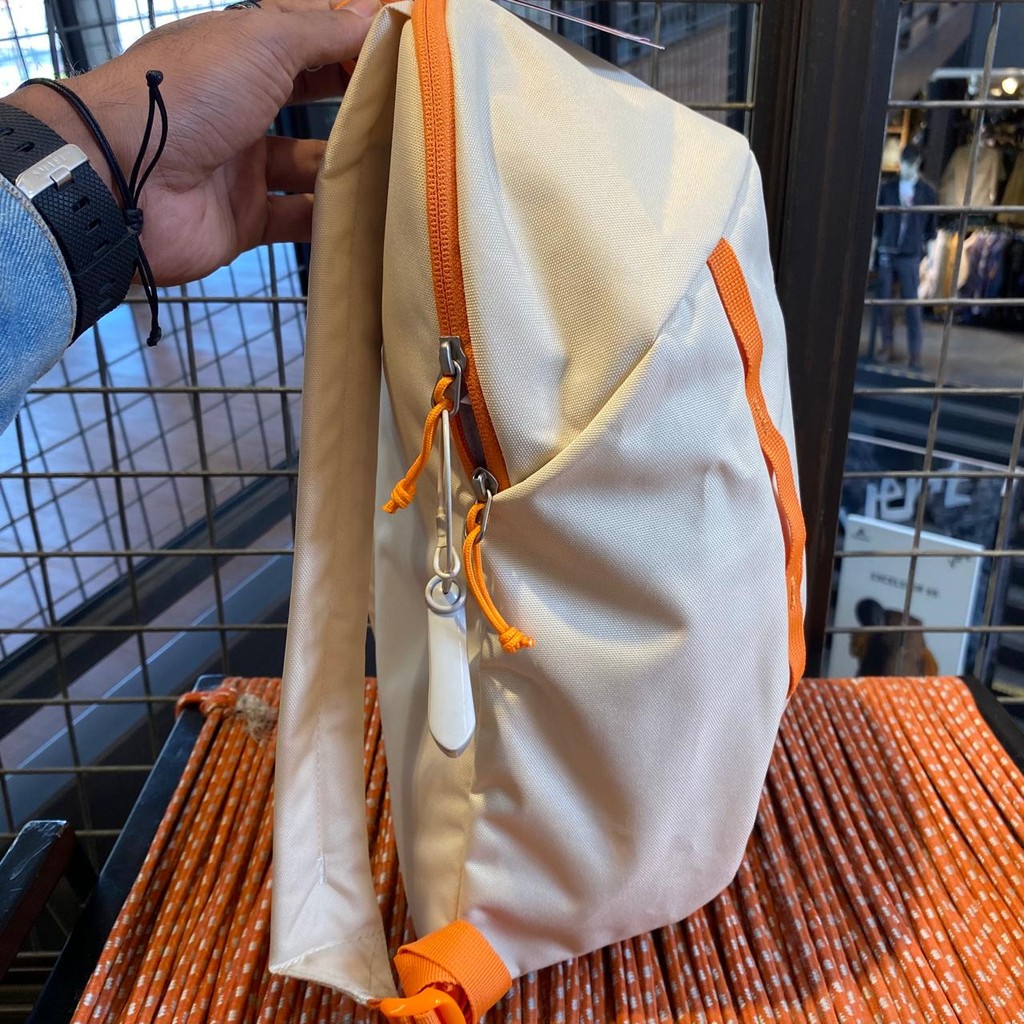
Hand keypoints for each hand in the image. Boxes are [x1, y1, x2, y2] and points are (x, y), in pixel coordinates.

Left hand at [3, 0, 378, 284]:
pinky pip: (297, 218)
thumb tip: (375, 13)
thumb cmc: (185, 96)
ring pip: (311, 165)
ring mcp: (242, 166)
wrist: (124, 181)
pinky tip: (368, 215)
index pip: (307, 40)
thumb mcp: (261, 42)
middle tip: (413, 111)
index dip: (353, 39)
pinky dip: (329, 219)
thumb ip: (322, 31)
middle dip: (359, 106)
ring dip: (351, 167)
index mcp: (238, 54)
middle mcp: (241, 107)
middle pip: (314, 104)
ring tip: (401, 166)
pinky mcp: (244, 219)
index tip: (406, 47)